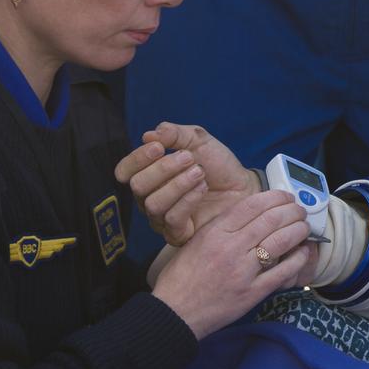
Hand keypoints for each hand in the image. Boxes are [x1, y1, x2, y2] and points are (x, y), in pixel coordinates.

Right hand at [115, 122, 257, 245]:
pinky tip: (202, 188)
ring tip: (200, 173)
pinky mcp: (178, 233)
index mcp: (149, 175)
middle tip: (190, 158)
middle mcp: (150, 198)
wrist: (243, 186)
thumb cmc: (218, 165)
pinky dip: (188, 199)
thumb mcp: (199, 141)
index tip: (159, 147)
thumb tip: (149, 135)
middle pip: (138, 186)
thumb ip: (175, 134)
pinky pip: (172, 219)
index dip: (137, 158)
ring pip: (154, 204)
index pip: (124, 171)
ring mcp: (162, 218)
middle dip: (164, 168)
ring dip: (178, 184)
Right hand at [152, 191, 317, 339]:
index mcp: (215, 232)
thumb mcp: (196, 241)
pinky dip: (298, 259)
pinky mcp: (252, 292)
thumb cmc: (182, 277)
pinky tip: (303, 252)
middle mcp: (230, 248)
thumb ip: (223, 226)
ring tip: (305, 227)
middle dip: (292, 211)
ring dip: (299, 230)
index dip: (275, 197)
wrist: (175, 313)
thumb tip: (254, 213)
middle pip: (271, 220)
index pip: (252, 205)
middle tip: (300, 211)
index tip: (286, 197)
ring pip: (281, 241)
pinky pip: (283, 271)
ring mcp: (243, 271)